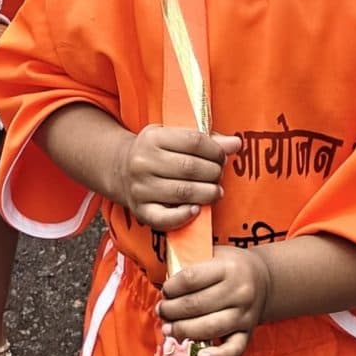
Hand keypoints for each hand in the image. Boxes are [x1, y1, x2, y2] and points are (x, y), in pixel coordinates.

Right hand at [114, 124, 238, 230]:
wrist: (120, 169)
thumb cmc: (155, 152)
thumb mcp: (173, 137)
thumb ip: (205, 140)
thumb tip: (236, 144)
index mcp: (152, 138)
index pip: (193, 141)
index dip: (215, 150)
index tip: (222, 156)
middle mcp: (143, 162)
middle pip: (189, 167)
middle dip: (213, 172)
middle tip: (219, 176)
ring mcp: (140, 188)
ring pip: (182, 192)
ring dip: (207, 194)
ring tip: (216, 192)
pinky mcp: (140, 210)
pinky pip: (164, 218)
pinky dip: (184, 216)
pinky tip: (197, 210)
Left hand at [157, 249, 270, 355]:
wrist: (265, 279)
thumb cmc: (231, 266)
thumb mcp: (215, 254)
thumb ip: (193, 265)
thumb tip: (166, 285)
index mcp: (228, 268)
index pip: (191, 278)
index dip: (172, 287)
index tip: (165, 291)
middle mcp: (240, 292)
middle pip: (196, 305)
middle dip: (172, 311)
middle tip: (161, 311)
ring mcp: (245, 315)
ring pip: (209, 328)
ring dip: (183, 331)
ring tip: (169, 329)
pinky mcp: (248, 333)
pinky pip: (233, 350)